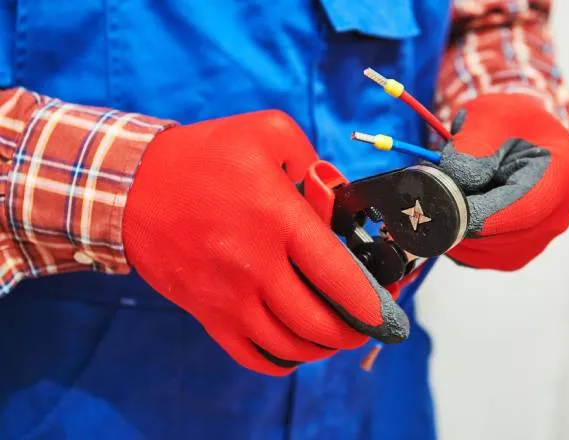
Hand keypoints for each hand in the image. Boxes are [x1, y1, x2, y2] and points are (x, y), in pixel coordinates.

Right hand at [121, 111, 407, 375]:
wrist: (132, 188)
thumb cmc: (202, 157)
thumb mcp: (265, 131)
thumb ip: (312, 157)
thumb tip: (337, 192)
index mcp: (278, 220)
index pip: (340, 278)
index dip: (374, 303)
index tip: (389, 309)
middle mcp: (256, 267)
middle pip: (321, 323)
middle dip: (355, 331)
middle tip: (367, 322)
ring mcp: (229, 297)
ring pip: (291, 346)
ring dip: (324, 348)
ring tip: (336, 334)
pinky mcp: (208, 314)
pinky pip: (253, 356)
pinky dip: (283, 361)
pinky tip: (295, 347)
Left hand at [437, 94, 568, 269]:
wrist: (519, 136)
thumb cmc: (508, 120)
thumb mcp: (490, 115)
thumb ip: (473, 144)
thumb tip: (457, 182)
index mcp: (564, 177)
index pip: (523, 210)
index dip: (480, 213)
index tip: (443, 203)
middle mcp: (557, 218)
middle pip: (500, 235)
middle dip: (458, 215)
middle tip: (431, 190)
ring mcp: (536, 241)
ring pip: (483, 251)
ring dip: (452, 226)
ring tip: (446, 192)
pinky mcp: (513, 254)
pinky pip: (476, 258)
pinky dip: (454, 237)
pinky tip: (450, 210)